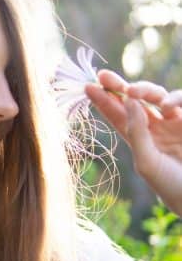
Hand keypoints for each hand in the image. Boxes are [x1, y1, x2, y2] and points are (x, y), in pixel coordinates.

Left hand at [84, 69, 181, 215]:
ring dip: (144, 90)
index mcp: (138, 138)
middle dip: (119, 86)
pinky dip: (176, 98)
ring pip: (156, 96)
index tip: (88, 86)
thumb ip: (136, 132)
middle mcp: (154, 127)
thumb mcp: (146, 162)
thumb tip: (128, 102)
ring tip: (134, 92)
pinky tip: (167, 105)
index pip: (117, 115)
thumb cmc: (170, 184)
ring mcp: (174, 122)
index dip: (103, 100)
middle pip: (134, 101)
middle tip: (104, 76)